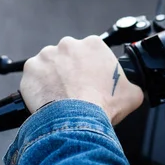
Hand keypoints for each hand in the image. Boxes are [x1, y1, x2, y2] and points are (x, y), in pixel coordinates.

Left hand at [20, 36, 143, 124]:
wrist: (78, 120)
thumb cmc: (102, 105)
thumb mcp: (132, 94)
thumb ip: (132, 85)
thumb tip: (132, 89)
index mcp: (93, 45)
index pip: (91, 52)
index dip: (91, 67)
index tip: (90, 79)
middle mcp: (69, 44)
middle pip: (69, 55)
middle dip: (70, 69)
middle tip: (74, 88)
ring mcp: (47, 55)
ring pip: (50, 64)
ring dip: (53, 76)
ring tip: (59, 95)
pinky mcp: (31, 68)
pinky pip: (33, 76)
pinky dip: (37, 85)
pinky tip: (46, 98)